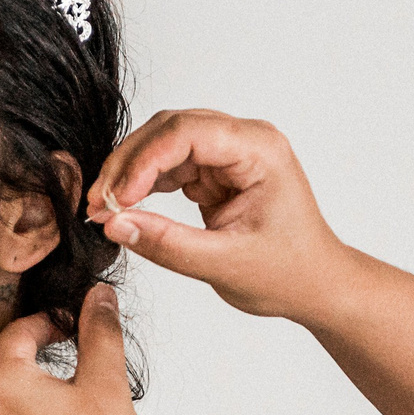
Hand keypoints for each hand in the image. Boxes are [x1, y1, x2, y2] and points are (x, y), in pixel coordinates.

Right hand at [88, 110, 357, 323]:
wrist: (315, 285)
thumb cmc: (289, 273)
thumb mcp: (224, 264)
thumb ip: (167, 244)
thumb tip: (114, 224)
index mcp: (260, 151)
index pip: (187, 133)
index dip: (143, 162)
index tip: (115, 199)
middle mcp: (246, 141)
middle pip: (171, 130)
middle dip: (129, 164)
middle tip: (98, 203)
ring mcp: (230, 154)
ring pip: (165, 144)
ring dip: (132, 173)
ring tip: (104, 208)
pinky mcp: (217, 171)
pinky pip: (171, 165)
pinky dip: (144, 184)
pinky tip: (124, 206)